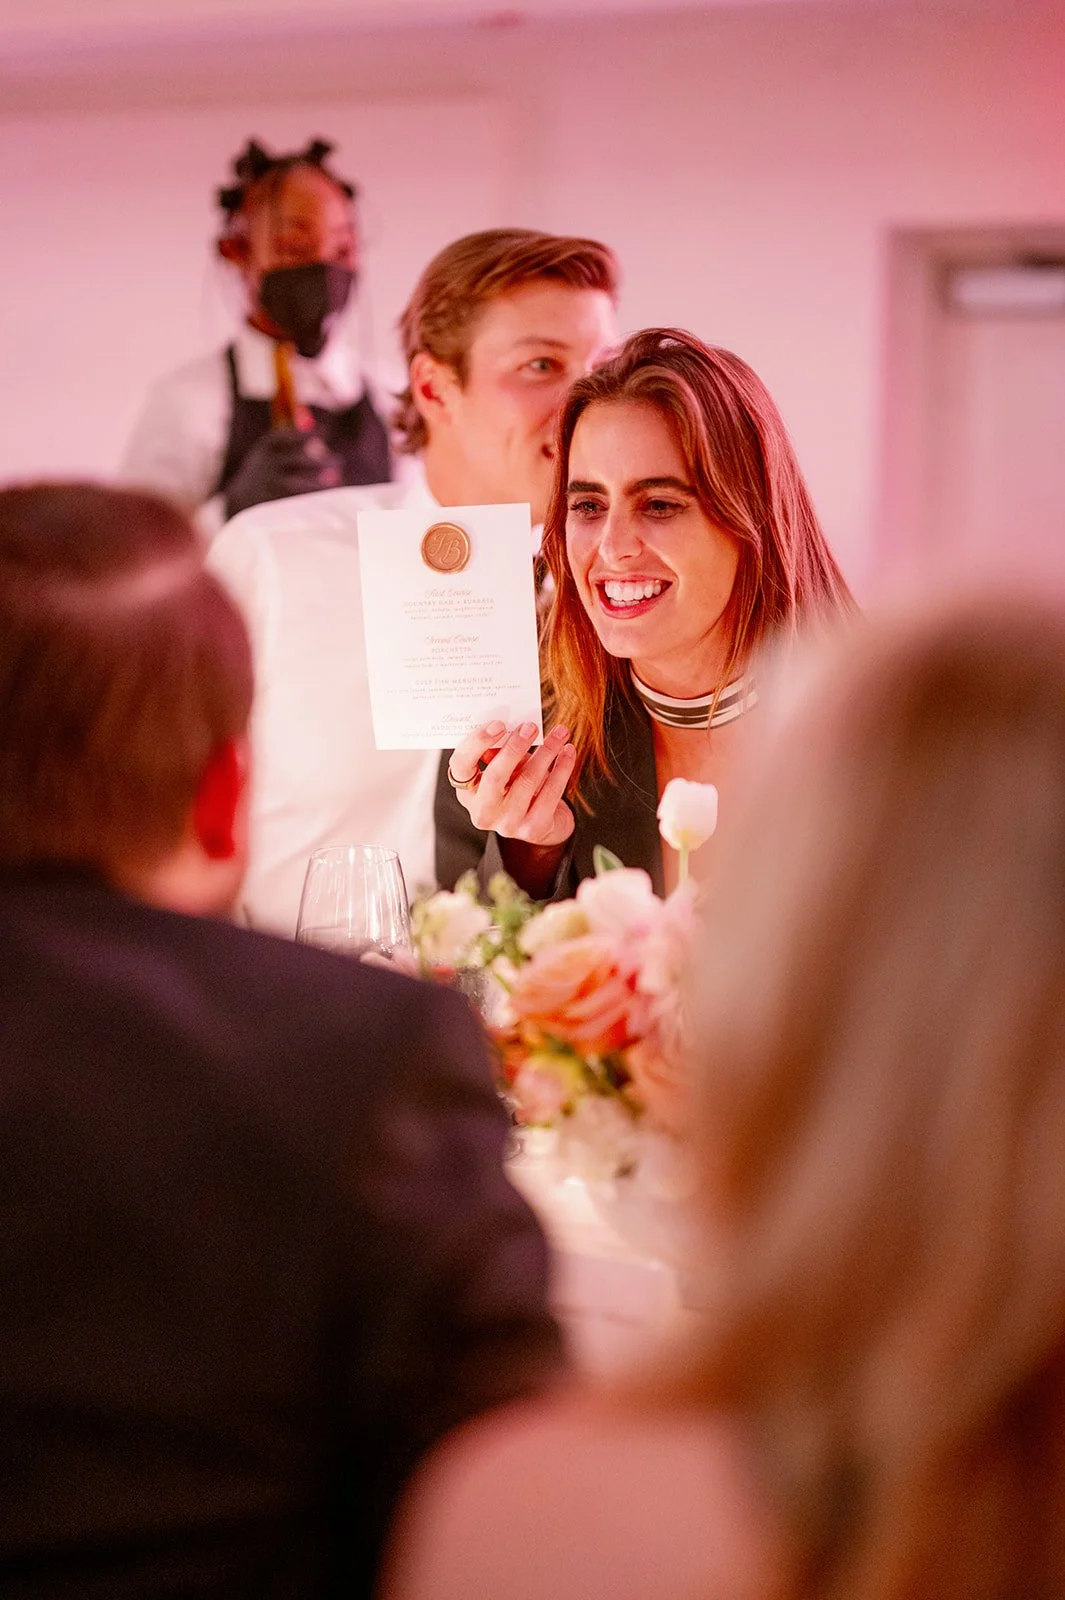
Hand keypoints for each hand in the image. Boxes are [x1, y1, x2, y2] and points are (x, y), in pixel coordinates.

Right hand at [224, 427, 341, 518]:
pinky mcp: (271, 502)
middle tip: (340, 461)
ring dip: (317, 484)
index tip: (326, 431)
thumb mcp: (269, 452)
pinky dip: (311, 499)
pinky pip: (294, 500)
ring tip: (336, 483)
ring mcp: (269, 485)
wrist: (241, 498)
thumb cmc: (263, 471)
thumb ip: (289, 442)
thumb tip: (314, 427)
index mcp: (265, 448)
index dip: (305, 433)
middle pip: (296, 461)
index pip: (285, 436)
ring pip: (296, 484)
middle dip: (319, 461)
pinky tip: (327, 498)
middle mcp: (266, 465)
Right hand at [448, 719, 575, 850]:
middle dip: (515, 748)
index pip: (461, 765)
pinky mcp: (533, 829)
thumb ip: (501, 752)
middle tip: (531, 727)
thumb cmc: (518, 787)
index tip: (499, 724)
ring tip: (559, 733)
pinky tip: (568, 751)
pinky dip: (562, 768)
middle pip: (494, 776)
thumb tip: (512, 728)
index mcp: (468, 792)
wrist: (541, 823)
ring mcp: (507, 824)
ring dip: (546, 752)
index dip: (477, 743)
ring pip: (527, 781)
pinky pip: (551, 792)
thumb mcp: (505, 769)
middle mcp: (483, 811)